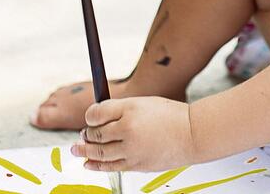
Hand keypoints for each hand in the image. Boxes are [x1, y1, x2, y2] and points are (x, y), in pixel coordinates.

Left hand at [72, 96, 196, 171]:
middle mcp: (128, 131)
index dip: (90, 116)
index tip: (90, 117)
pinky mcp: (137, 165)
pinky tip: (89, 163)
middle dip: (86, 135)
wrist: (192, 134)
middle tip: (82, 134)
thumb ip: (120, 109)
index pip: (97, 113)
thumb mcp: (143, 103)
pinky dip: (97, 166)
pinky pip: (111, 167)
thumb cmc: (171, 116)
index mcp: (129, 111)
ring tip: (76, 150)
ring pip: (99, 153)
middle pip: (95, 135)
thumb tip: (98, 118)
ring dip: (85, 151)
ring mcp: (132, 150)